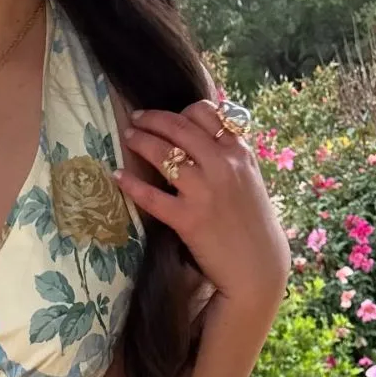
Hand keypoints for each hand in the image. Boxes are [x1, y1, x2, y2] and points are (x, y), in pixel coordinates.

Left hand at [117, 99, 288, 310]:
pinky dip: (132, 184)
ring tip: (127, 137)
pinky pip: (152, 197)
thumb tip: (205, 139)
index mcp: (238, 151)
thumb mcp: (249, 178)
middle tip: (136, 119)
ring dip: (141, 141)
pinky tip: (117, 176)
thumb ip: (229, 156)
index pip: (205, 113)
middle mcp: (222, 164)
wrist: (258, 266)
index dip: (179, 111)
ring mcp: (204, 191)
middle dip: (152, 119)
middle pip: (180, 127)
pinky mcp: (188, 219)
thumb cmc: (253, 224)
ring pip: (165, 154)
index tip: (164, 117)